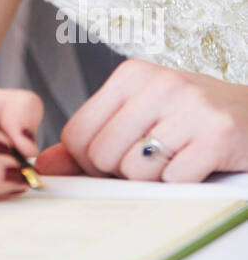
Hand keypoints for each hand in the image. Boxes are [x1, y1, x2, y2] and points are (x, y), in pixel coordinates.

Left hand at [35, 58, 247, 181]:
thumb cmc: (191, 120)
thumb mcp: (139, 115)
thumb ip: (91, 138)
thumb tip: (43, 165)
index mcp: (131, 75)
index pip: (76, 134)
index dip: (88, 162)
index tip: (115, 159)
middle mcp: (158, 84)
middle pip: (101, 156)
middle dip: (122, 172)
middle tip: (152, 161)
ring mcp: (189, 107)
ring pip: (135, 171)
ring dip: (154, 180)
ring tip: (176, 158)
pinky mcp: (216, 135)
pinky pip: (173, 182)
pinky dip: (182, 184)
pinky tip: (197, 164)